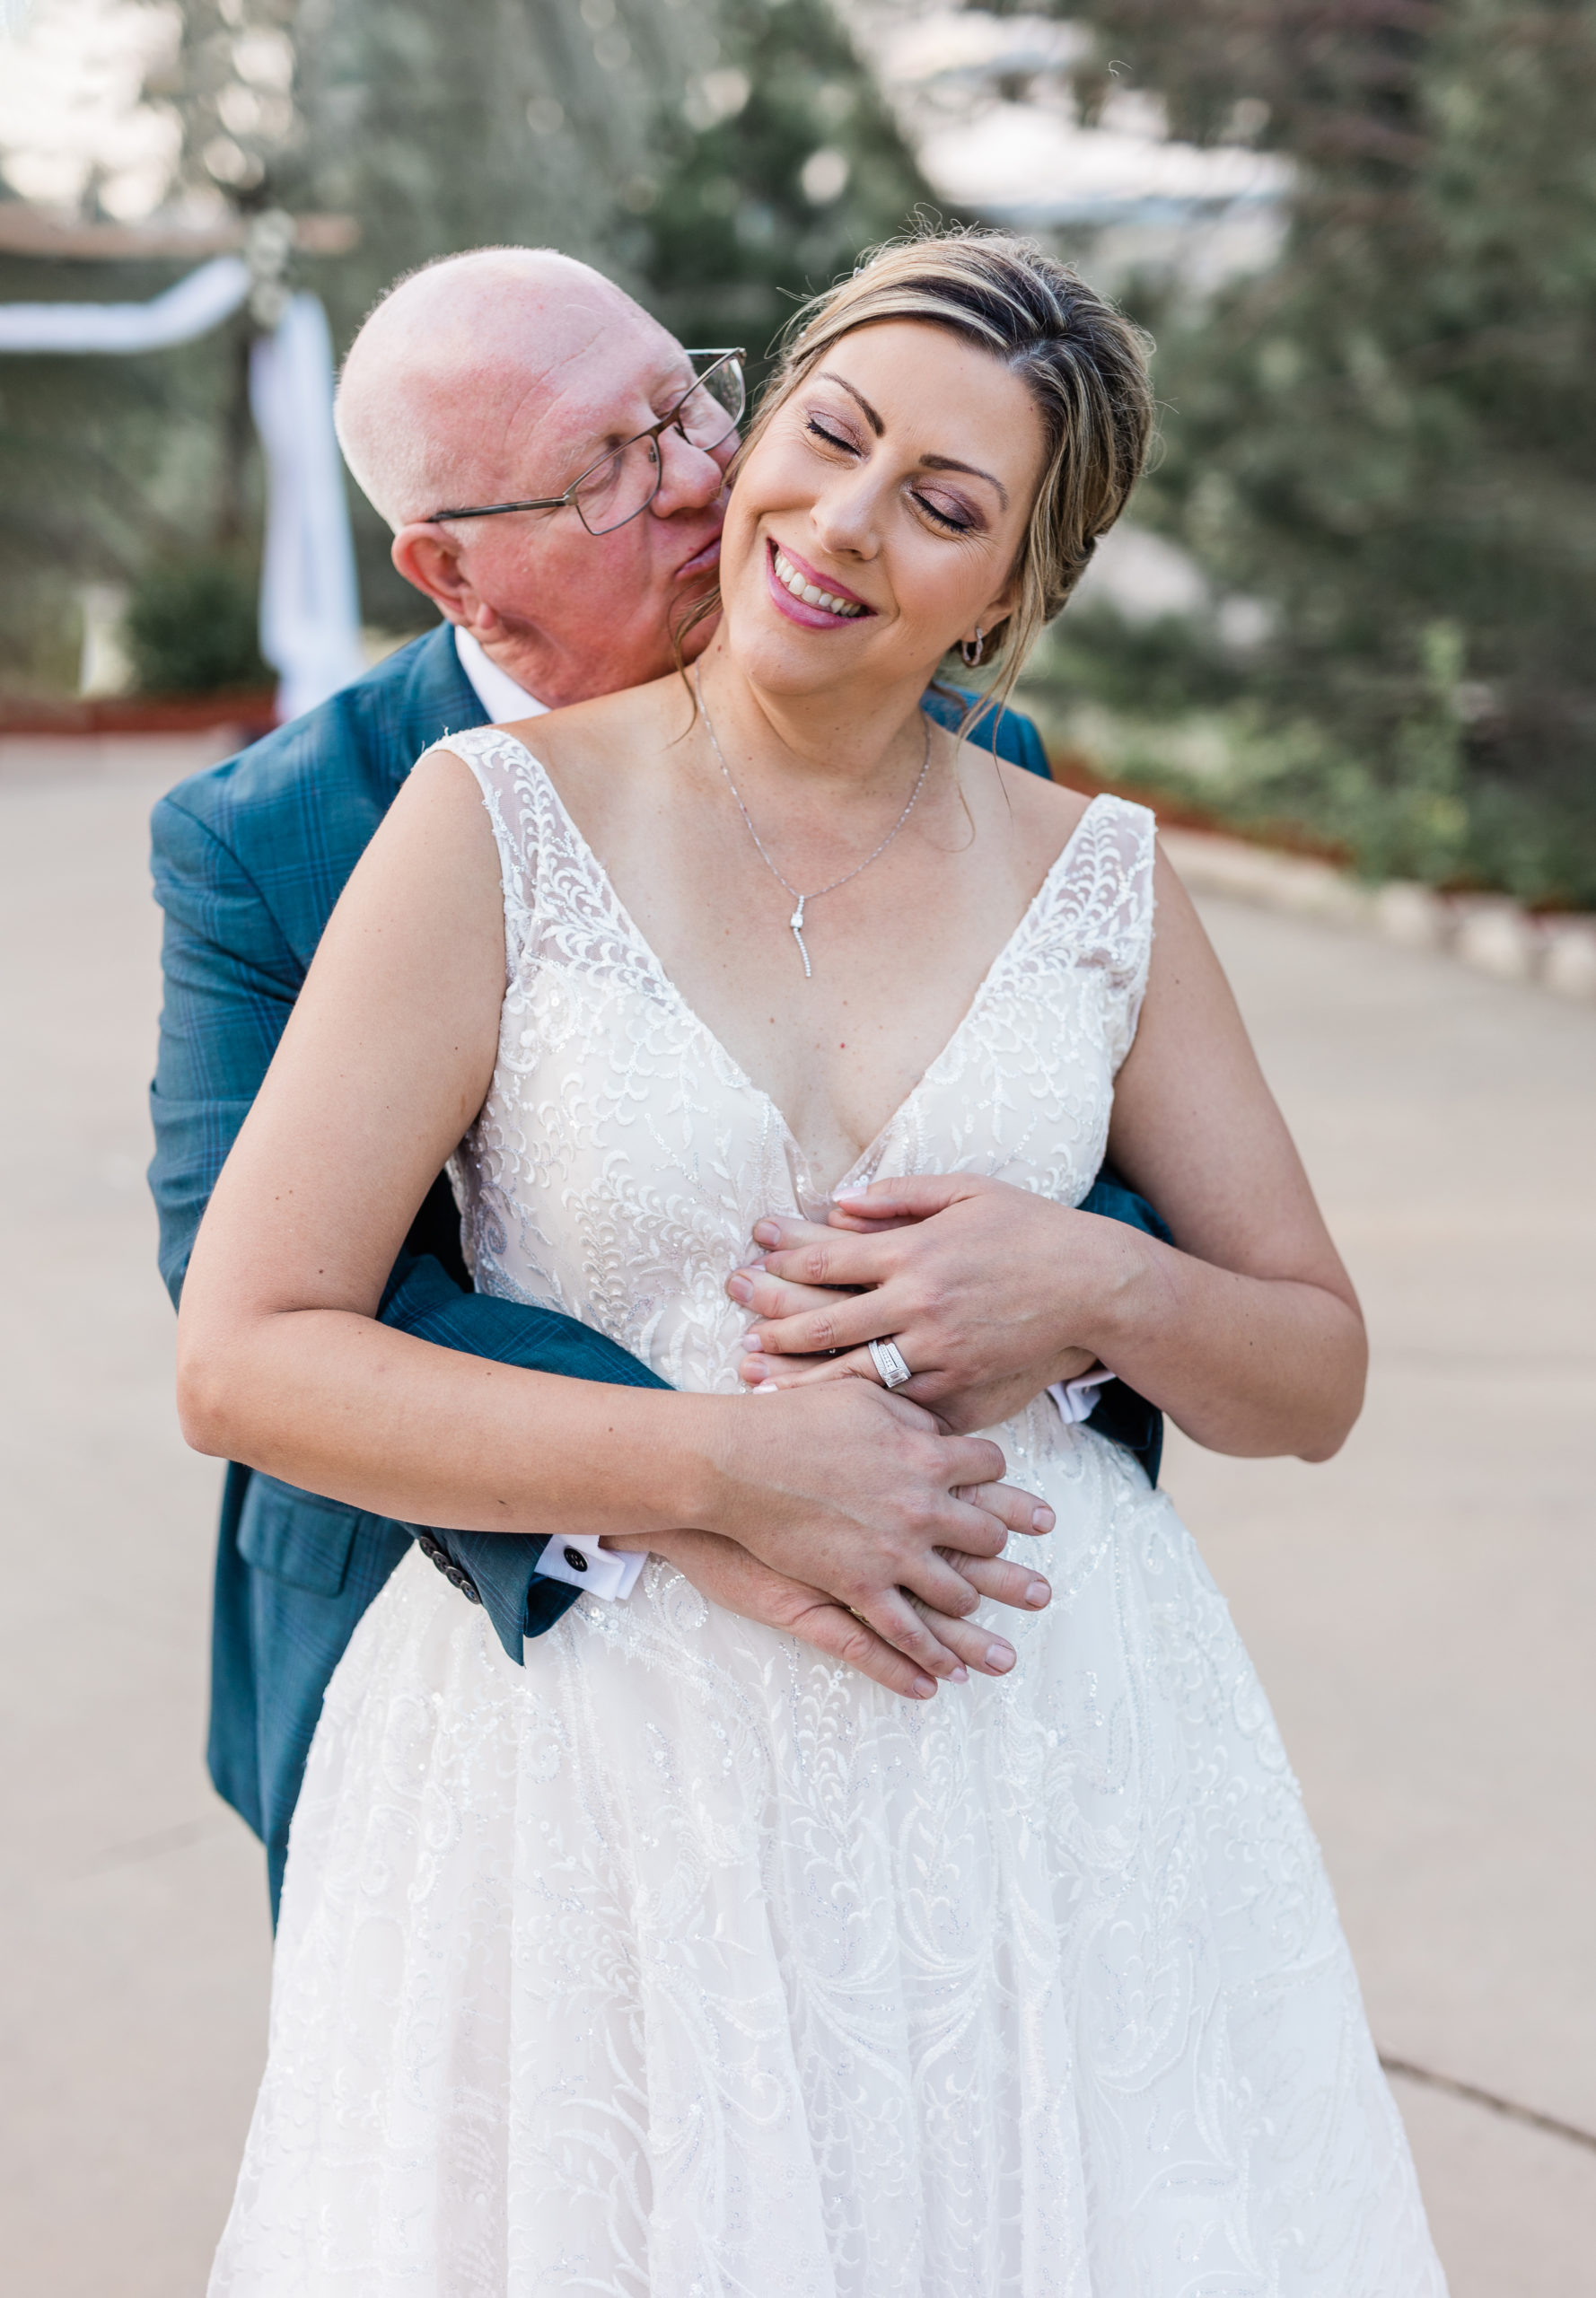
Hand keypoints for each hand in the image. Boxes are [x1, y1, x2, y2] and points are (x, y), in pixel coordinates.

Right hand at [694, 1380, 1054, 1682]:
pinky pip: (902, 1634)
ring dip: (974, 1613)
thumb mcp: (860, 1396)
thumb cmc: (792, 1419)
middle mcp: (921, 1508)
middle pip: (984, 1536)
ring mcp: (892, 1553)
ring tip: (990, 1633)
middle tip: (1029, 1578)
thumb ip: (906, 1414)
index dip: (1001, 1480)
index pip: (988, 1467)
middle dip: (1005, 1555)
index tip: (1009, 1491)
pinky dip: (927, 1659)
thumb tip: (937, 1430)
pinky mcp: (856, 1587)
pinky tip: (947, 1678)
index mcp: (926, 1456)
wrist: (737, 1461)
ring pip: (954, 1593)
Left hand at [727, 1173, 1125, 1432]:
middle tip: (735, 1329)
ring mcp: (942, 1352)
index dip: (782, 1261)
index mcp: (917, 1251)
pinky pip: (900, 1405)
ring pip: (854, 1373)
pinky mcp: (963, 1388)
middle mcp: (922, 1305)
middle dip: (773, 1324)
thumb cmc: (1030, 1229)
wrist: (1095, 1287)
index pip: (829, 1259)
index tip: (748, 1261)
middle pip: (828, 1322)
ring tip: (754, 1379)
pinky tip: (825, 1415)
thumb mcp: (968, 1191)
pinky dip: (859, 1411)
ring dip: (799, 1378)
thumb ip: (900, 1196)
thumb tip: (838, 1202)